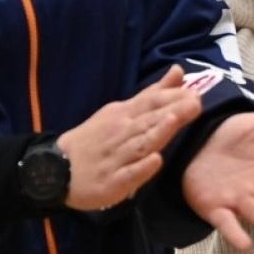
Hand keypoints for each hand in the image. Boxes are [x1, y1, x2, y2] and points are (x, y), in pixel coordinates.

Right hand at [57, 66, 202, 210]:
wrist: (57, 168)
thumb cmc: (96, 138)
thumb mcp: (121, 111)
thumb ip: (152, 94)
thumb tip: (179, 71)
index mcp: (123, 115)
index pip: (149, 102)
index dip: (172, 97)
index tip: (196, 91)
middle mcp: (121, 134)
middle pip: (148, 121)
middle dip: (172, 111)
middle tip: (195, 103)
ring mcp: (117, 158)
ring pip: (139, 144)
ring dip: (157, 132)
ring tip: (174, 122)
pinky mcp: (113, 182)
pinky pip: (128, 174)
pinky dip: (141, 167)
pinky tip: (155, 161)